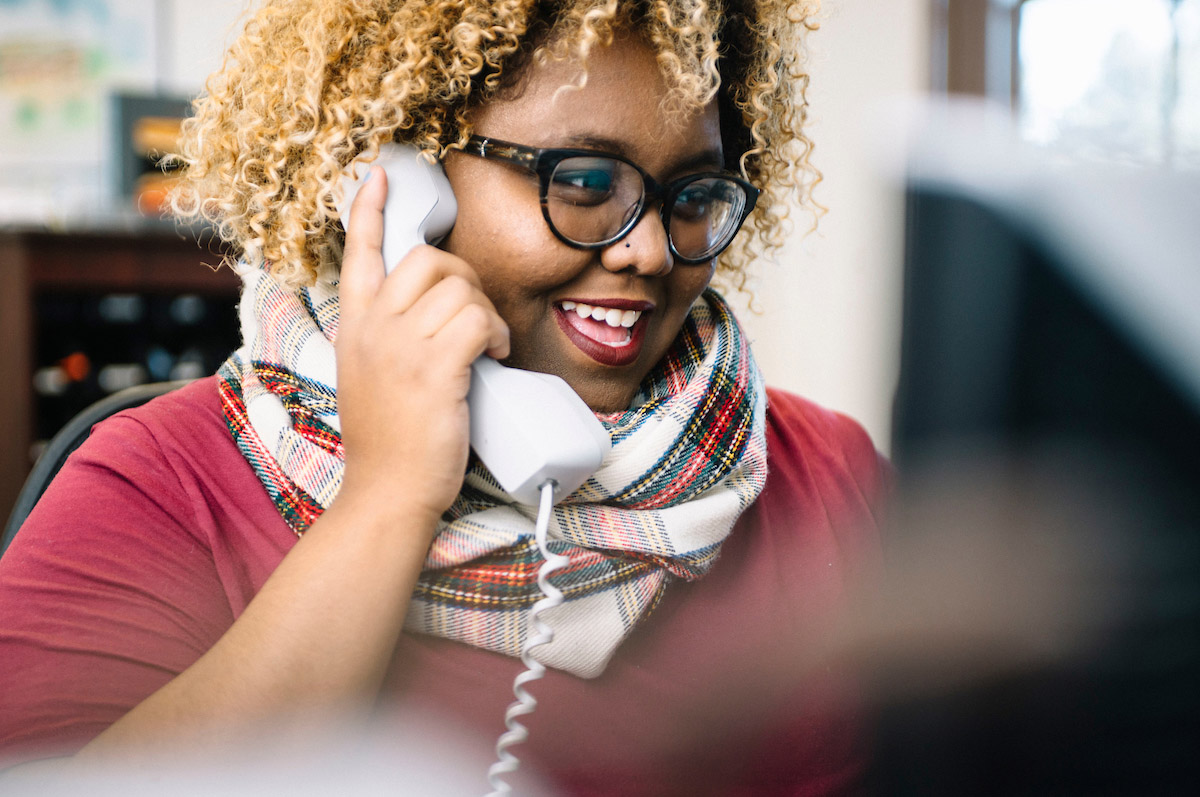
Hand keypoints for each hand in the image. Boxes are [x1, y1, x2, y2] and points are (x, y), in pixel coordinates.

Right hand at [335, 167, 508, 525]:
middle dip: (464, 276)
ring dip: (487, 311)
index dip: (371, 208)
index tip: (382, 174)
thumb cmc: (388, 440)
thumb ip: (388, 337)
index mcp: (355, 325)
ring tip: (489, 345)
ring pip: (460, 288)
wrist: (387, 491)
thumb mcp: (369, 376)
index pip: (360, 252)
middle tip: (476, 313)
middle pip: (427, 259)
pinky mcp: (434, 368)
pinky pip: (478, 320)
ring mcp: (401, 346)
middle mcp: (373, 327)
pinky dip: (496, 333)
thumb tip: (435, 313)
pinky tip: (494, 356)